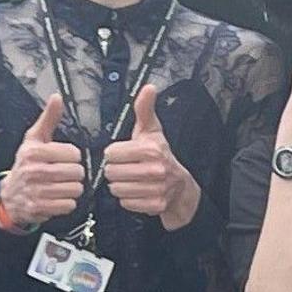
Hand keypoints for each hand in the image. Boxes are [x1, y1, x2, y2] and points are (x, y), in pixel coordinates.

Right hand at [0, 96, 87, 231]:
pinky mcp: (39, 207)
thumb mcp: (34, 139)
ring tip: (61, 185)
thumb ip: (48, 119)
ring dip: (72, 188)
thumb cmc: (26, 164)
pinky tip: (57, 197)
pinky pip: (69, 205)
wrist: (9, 195)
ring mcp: (36, 190)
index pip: (73, 153)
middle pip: (77, 172)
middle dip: (75, 173)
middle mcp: (34, 171)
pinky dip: (67, 203)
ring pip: (75, 189)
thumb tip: (57, 98)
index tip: (64, 158)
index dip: (73, 157)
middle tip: (65, 173)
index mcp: (33, 152)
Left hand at [98, 84, 198, 227]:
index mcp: (150, 149)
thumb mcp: (152, 131)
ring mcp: (156, 188)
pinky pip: (126, 203)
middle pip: (111, 172)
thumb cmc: (160, 155)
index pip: (111, 154)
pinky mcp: (155, 204)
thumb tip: (149, 87)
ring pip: (116, 189)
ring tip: (130, 180)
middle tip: (126, 168)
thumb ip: (144, 109)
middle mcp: (155, 169)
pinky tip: (137, 192)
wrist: (180, 186)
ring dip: (120, 186)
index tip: (123, 155)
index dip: (114, 154)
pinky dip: (128, 199)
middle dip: (115, 171)